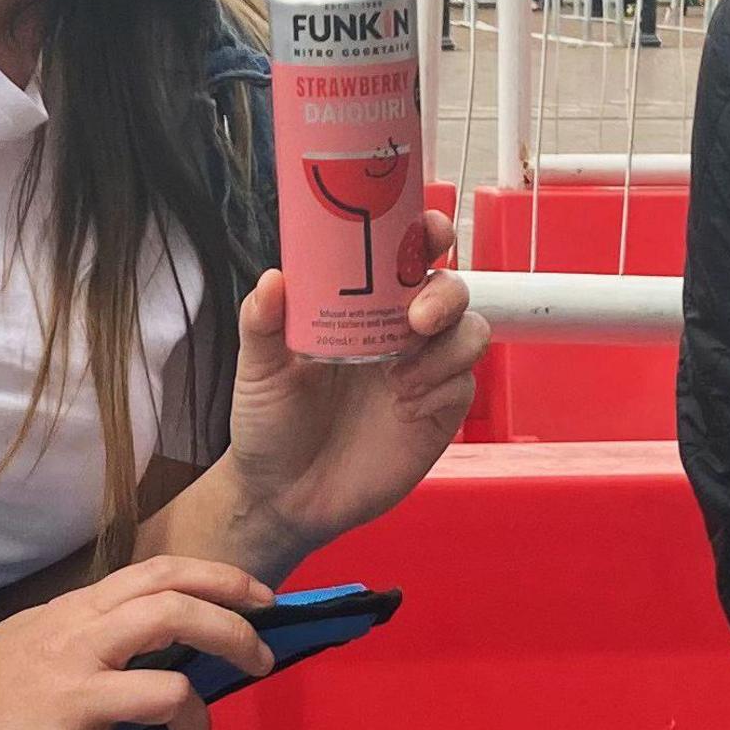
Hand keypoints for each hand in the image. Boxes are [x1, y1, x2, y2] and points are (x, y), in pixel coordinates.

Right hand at [0, 556, 274, 729]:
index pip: (161, 574)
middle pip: (176, 616)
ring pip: (168, 694)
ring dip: (200, 726)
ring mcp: (66, 702)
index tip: (262, 600)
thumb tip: (161, 633)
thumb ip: (95, 628)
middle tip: (259, 662)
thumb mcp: (38, 634)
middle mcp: (75, 647)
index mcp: (75, 614)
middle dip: (234, 636)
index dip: (222, 580)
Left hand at [203, 209, 490, 577]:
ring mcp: (424, 371)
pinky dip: (442, 388)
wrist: (285, 498)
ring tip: (401, 380)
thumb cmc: (270, 425)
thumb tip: (274, 280)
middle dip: (445, 293)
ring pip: (470, 332)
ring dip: (447, 348)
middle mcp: (398, 331)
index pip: (404, 256)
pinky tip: (405, 408)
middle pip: (451, 287)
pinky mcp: (439, 413)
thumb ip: (262, 324)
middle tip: (417, 318)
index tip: (429, 231)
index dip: (426, 234)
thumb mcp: (258, 372)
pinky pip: (464, 384)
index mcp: (359, 308)